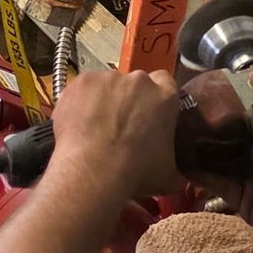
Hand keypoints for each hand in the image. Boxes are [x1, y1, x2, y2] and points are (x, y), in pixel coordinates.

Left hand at [49, 68, 181, 203]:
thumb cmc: (132, 172)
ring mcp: (108, 79)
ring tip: (95, 128)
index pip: (165, 83)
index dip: (154, 98)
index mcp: (165, 97)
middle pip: (134, 84)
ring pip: (106, 85)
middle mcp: (138, 81)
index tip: (147, 111)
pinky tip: (79, 124)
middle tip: (119, 126)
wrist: (94, 172)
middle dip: (128, 100)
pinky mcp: (82, 82)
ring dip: (103, 101)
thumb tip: (172, 168)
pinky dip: (80, 102)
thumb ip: (173, 158)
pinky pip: (82, 88)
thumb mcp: (169, 172)